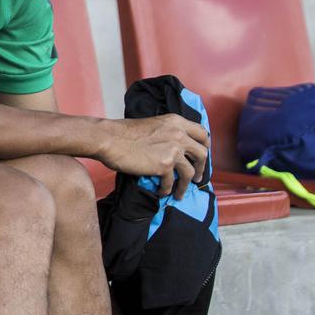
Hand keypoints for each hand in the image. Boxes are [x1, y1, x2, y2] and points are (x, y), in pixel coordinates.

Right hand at [96, 115, 210, 199]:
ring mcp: (173, 150)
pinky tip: (162, 191)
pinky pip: (172, 182)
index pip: (202, 133)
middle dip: (201, 167)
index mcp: (176, 121)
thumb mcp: (153, 125)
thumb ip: (167, 133)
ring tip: (180, 193)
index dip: (205, 146)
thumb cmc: (123, 132)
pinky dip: (168, 189)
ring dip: (186, 185)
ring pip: (189, 172)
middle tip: (196, 176)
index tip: (199, 155)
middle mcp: (179, 134)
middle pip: (202, 154)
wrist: (109, 139)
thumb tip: (174, 147)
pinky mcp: (164, 165)